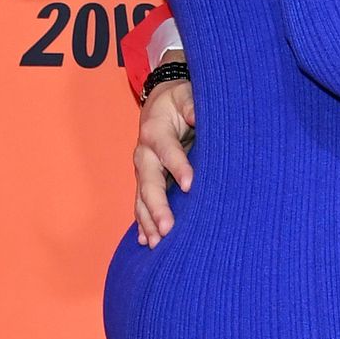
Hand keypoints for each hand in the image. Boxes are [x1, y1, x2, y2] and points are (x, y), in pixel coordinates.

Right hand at [133, 75, 194, 245]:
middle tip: (167, 228)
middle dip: (157, 206)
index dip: (178, 166)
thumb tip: (198, 115)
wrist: (159, 104)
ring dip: (148, 221)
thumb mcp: (186, 95)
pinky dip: (142, 223)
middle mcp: (144, 154)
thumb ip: (192, 105)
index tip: (190, 185)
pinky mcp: (145, 181)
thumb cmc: (178, 100)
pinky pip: (141, 204)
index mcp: (155, 131)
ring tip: (156, 243)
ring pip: (142, 198)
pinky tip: (145, 241)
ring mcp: (142, 170)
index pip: (167, 151)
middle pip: (149, 182)